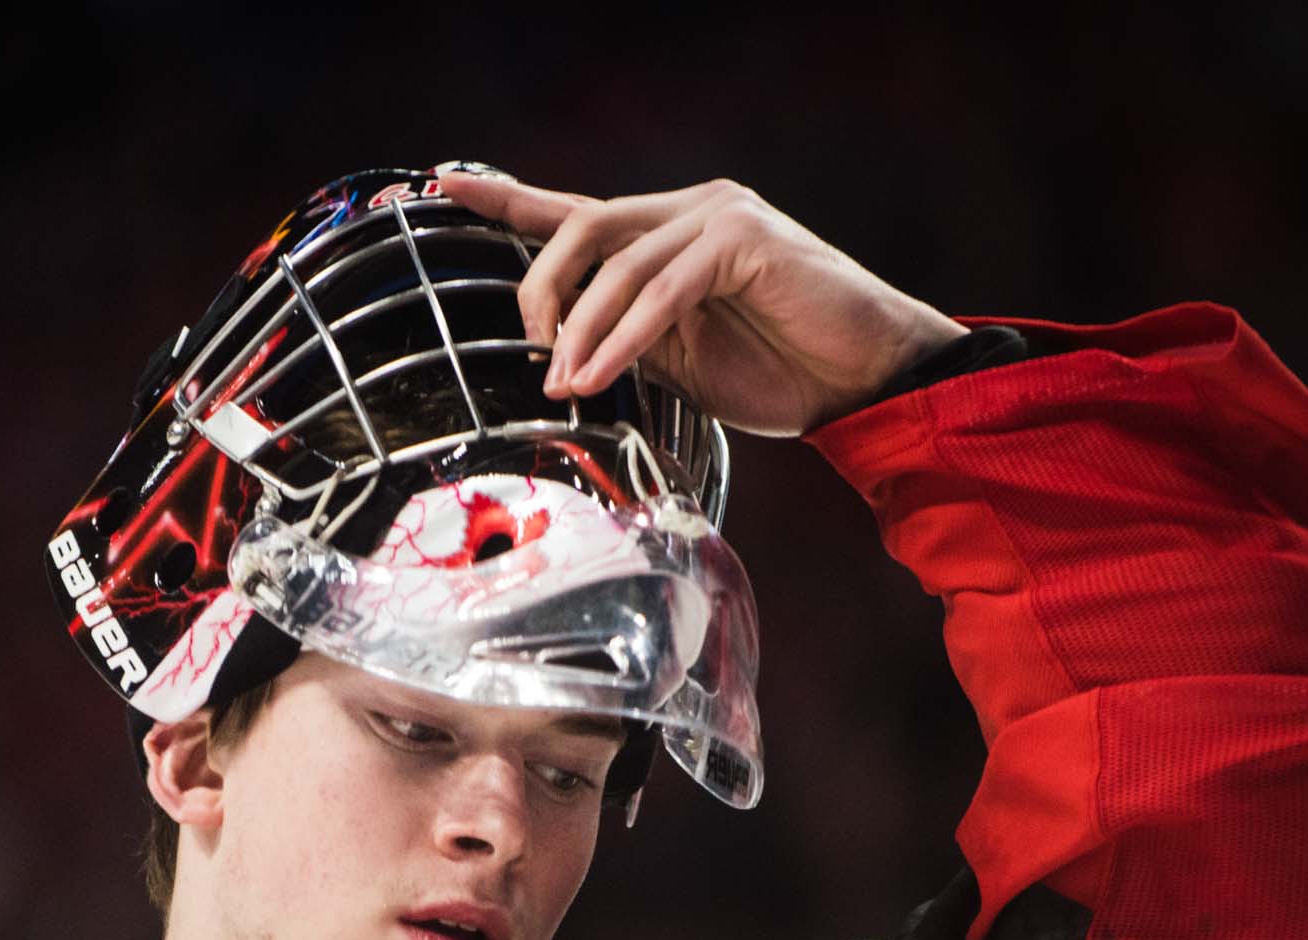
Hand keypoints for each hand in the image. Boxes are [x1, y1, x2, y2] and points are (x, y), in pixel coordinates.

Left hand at [436, 169, 968, 436]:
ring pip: (616, 258)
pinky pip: (661, 287)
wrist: (865, 381)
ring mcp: (720, 216)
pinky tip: (599, 376)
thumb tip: (560, 361)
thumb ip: (623, 342)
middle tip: (534, 356)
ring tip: (565, 385)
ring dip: (579, 330)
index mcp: (668, 235)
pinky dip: (623, 337)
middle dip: (541, 291)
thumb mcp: (680, 364)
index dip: (506, 199)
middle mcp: (689, 210)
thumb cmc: (782, 374)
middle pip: (582, 225)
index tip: (442, 186)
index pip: (574, 211)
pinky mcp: (746, 240)